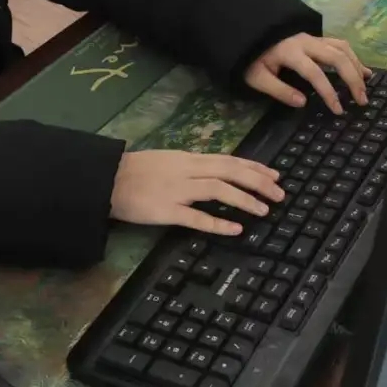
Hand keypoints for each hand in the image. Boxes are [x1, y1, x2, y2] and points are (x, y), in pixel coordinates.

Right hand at [110, 150, 283, 236]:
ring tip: (264, 210)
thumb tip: (216, 172)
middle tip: (280, 194)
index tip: (275, 175)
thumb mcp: (168, 161)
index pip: (229, 160)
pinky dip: (219, 222)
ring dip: (245, 199)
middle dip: (259, 182)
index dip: (254, 167)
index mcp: (188, 158)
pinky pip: (197, 216)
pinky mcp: (167, 210)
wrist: (107, 179)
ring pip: (219, 190)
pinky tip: (236, 228)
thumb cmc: (135, 171)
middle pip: (230, 171)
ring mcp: (177, 190)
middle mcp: (187, 170)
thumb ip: (191, 167)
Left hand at [245, 33, 369, 114]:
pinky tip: (363, 71)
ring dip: (357, 68)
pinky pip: (340, 45)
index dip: (328, 92)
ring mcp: (313, 38)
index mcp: (290, 52)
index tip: (338, 109)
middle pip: (337, 57)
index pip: (314, 73)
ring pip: (342, 48)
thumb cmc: (253, 60)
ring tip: (365, 88)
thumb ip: (279, 90)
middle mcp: (306, 42)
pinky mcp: (317, 39)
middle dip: (352, 79)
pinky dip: (354, 58)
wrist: (249, 35)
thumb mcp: (257, 78)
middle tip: (361, 100)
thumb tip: (303, 102)